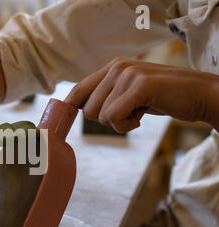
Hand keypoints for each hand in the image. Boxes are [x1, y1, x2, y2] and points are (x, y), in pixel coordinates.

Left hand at [65, 58, 218, 132]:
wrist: (198, 96)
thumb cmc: (162, 98)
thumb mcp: (129, 94)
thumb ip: (107, 96)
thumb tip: (78, 108)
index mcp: (111, 68)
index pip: (78, 90)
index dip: (68, 108)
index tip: (61, 123)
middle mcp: (116, 67)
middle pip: (88, 110)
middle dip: (108, 120)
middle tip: (130, 112)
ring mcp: (127, 74)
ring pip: (101, 115)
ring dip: (120, 123)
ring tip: (139, 111)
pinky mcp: (139, 85)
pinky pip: (114, 117)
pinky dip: (127, 124)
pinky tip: (142, 115)